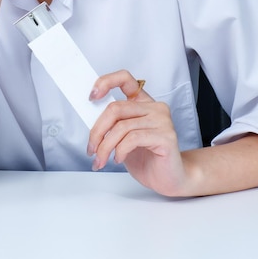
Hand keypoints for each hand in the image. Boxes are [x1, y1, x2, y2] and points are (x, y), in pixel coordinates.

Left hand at [88, 70, 188, 195]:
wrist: (168, 180)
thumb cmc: (146, 158)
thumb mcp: (123, 137)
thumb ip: (112, 124)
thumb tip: (89, 118)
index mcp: (142, 102)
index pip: (125, 78)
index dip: (106, 82)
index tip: (91, 96)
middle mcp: (154, 107)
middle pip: (116, 108)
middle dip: (97, 130)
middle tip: (91, 148)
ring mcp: (162, 120)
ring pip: (121, 127)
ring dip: (105, 146)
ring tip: (101, 159)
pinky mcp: (166, 136)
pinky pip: (133, 138)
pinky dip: (120, 150)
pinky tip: (119, 158)